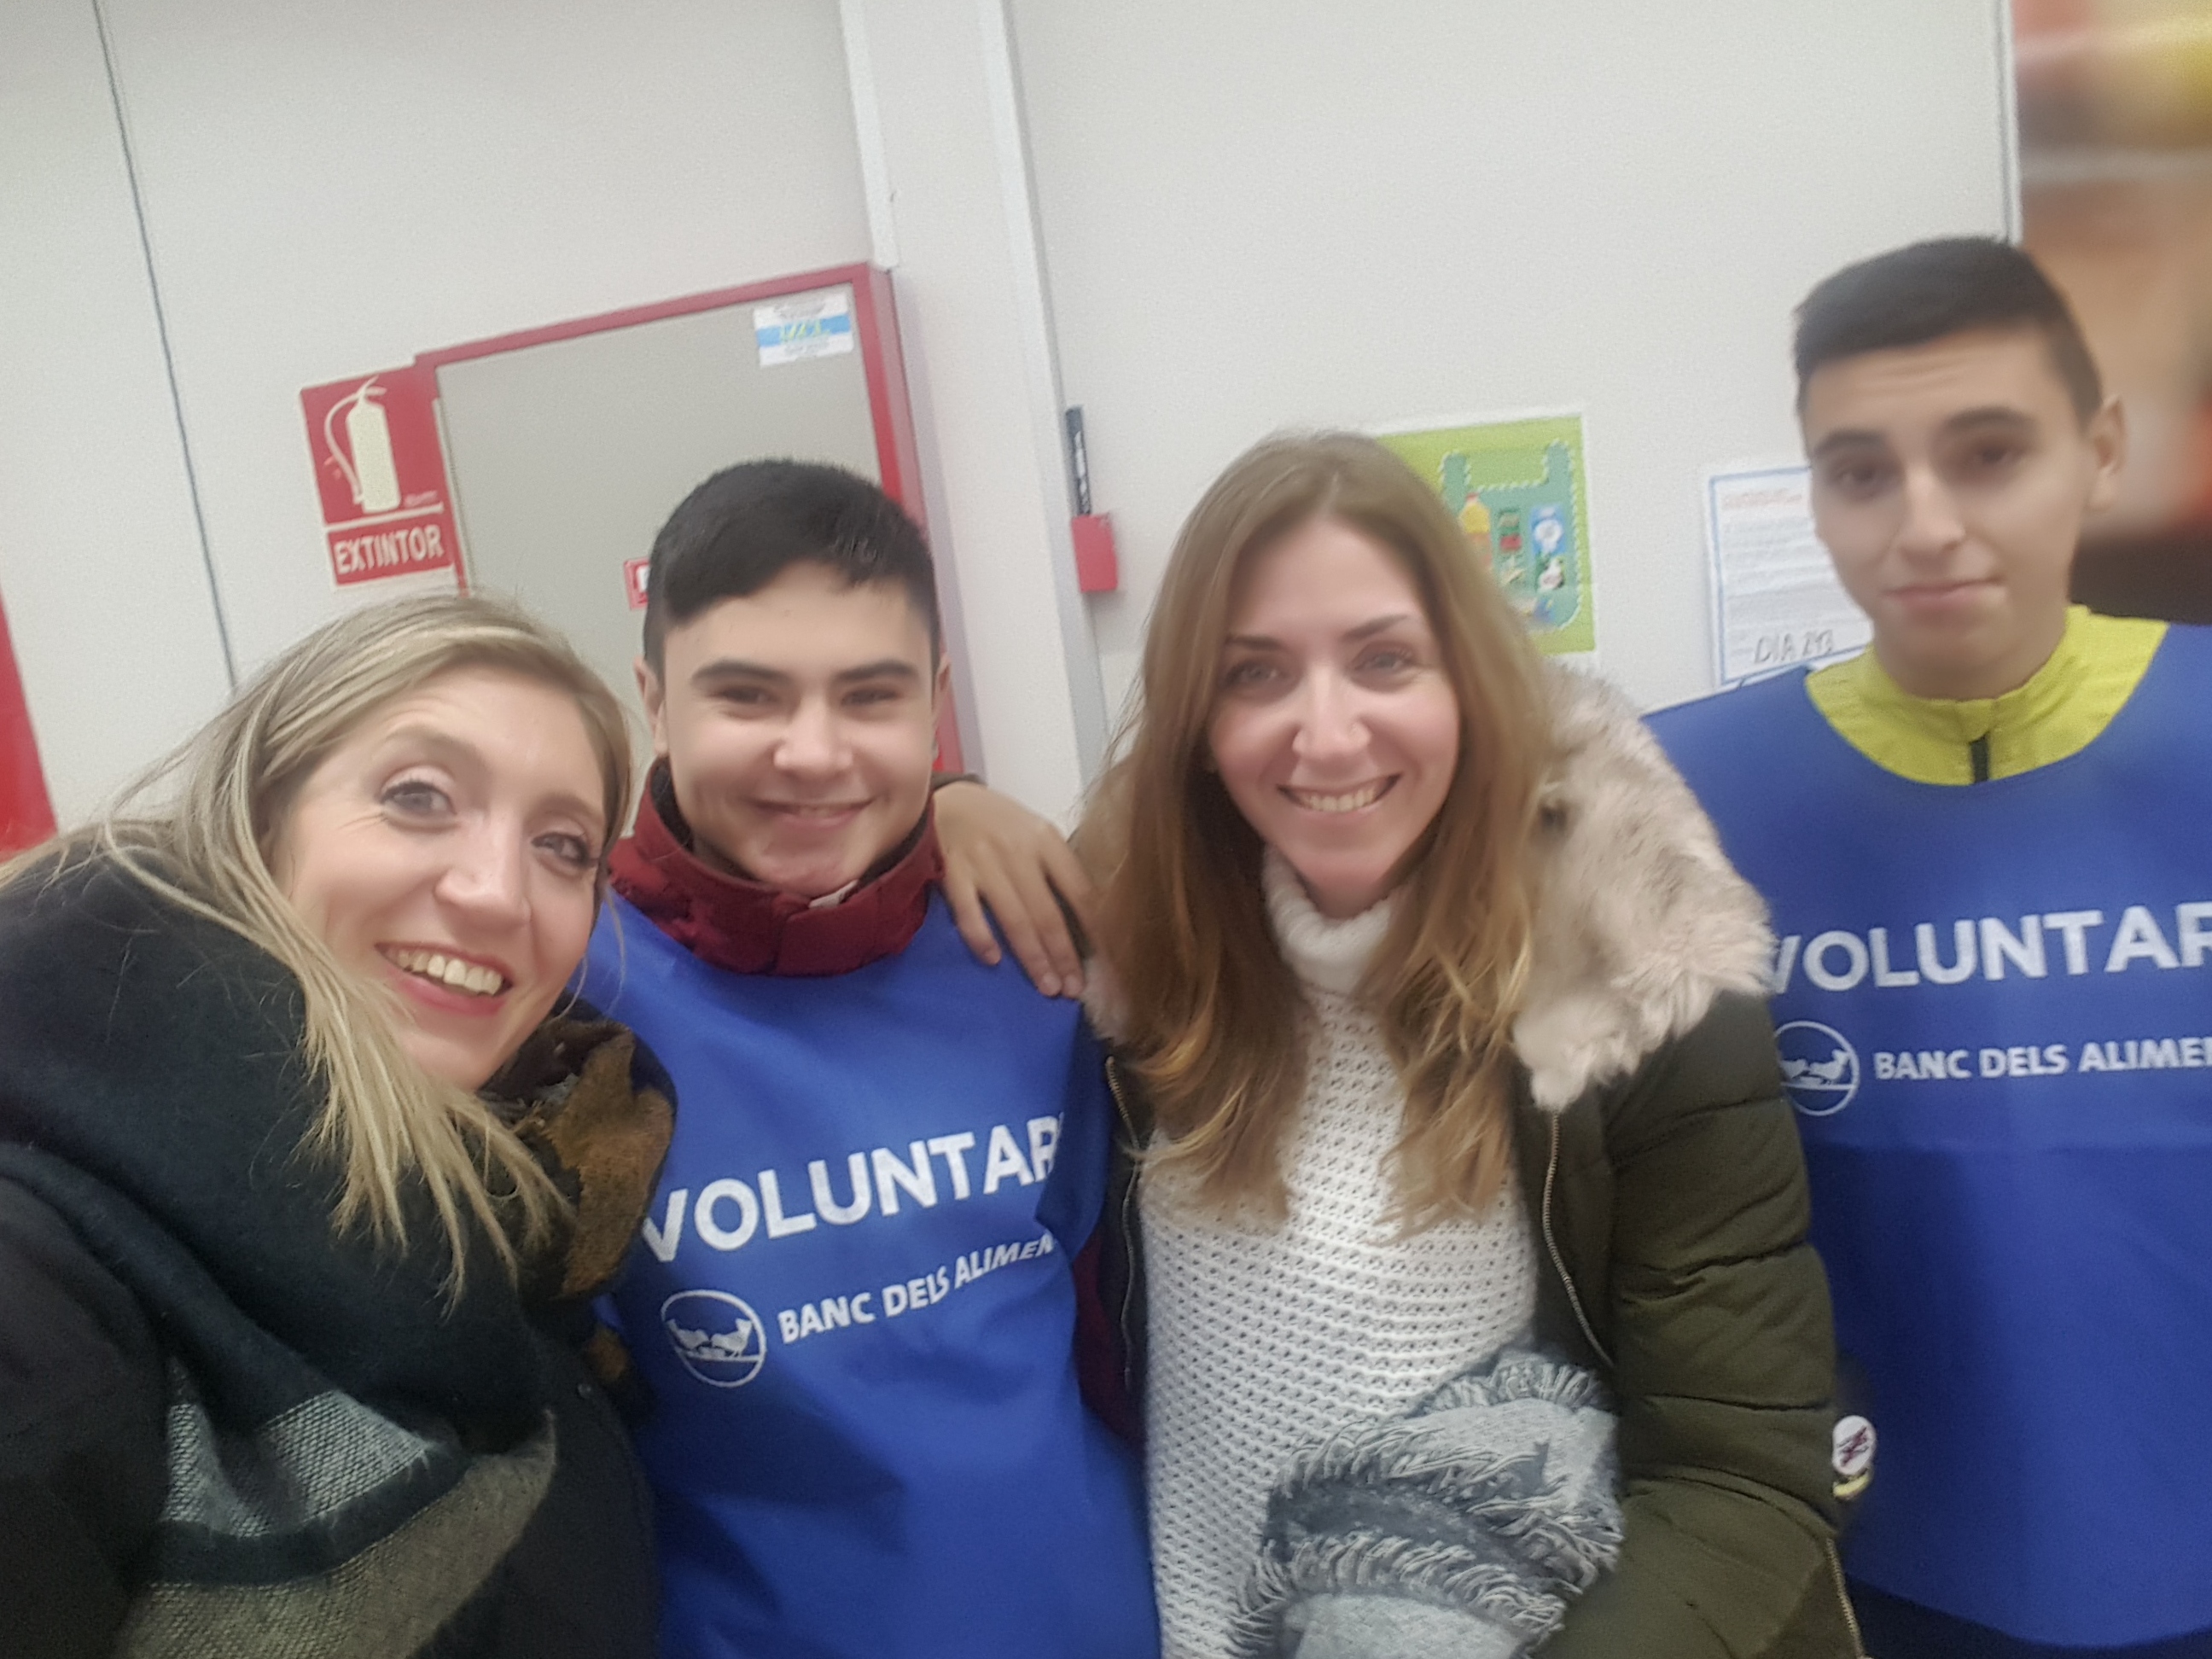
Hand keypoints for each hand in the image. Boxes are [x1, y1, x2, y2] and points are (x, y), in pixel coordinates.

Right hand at [933, 779, 1094, 996]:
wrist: (948, 799)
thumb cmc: (1000, 824)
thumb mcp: (1036, 834)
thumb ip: (1058, 869)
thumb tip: (1091, 920)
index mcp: (1046, 840)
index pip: (1080, 890)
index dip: (1097, 929)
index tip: (1108, 962)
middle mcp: (1018, 851)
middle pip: (1047, 912)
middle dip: (1064, 955)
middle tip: (1074, 989)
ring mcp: (983, 863)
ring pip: (1014, 918)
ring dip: (1033, 957)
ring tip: (1047, 987)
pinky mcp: (952, 873)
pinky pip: (968, 912)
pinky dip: (981, 938)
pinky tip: (994, 961)